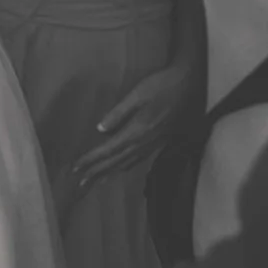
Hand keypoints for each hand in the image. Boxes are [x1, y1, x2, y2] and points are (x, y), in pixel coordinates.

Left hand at [70, 59, 196, 192]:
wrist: (191, 85)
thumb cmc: (163, 85)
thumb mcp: (138, 94)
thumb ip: (119, 112)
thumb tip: (100, 129)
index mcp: (137, 131)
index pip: (109, 150)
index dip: (91, 159)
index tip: (76, 167)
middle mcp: (145, 142)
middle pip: (117, 162)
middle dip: (98, 172)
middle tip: (81, 182)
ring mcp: (154, 144)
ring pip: (128, 164)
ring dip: (111, 173)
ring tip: (96, 180)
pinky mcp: (161, 142)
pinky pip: (139, 160)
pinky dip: (125, 167)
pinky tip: (121, 168)